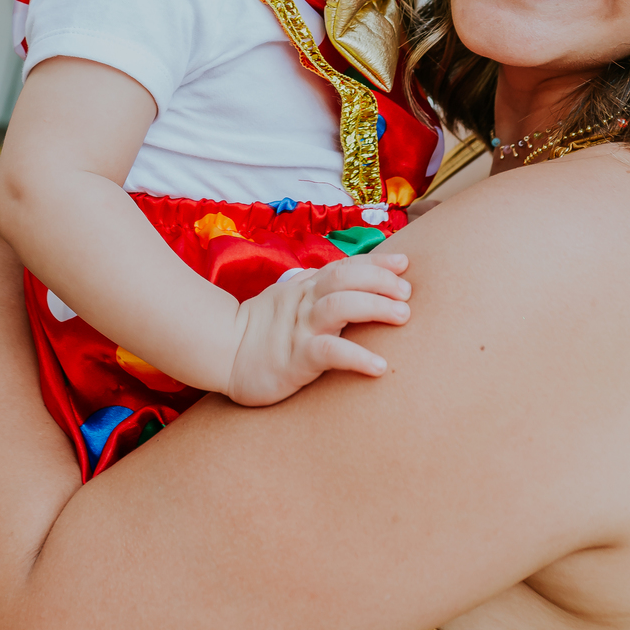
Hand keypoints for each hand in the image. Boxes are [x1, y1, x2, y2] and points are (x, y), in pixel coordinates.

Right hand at [226, 251, 410, 405]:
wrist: (222, 353)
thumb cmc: (260, 328)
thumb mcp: (288, 298)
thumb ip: (313, 285)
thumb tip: (343, 272)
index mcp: (305, 287)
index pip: (345, 266)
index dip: (376, 263)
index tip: (404, 262)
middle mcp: (305, 302)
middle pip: (346, 278)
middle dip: (381, 281)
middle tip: (407, 294)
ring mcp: (300, 329)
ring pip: (340, 306)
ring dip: (375, 307)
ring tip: (402, 316)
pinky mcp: (295, 358)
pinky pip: (329, 352)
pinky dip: (356, 357)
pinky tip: (378, 367)